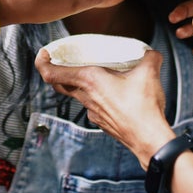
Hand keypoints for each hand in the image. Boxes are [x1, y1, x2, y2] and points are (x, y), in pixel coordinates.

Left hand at [35, 48, 173, 166]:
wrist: (148, 139)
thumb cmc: (142, 108)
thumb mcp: (149, 73)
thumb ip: (150, 57)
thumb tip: (151, 54)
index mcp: (89, 80)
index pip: (52, 74)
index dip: (42, 62)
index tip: (44, 54)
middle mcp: (86, 97)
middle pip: (60, 84)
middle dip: (57, 71)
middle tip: (63, 60)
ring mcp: (92, 112)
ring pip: (76, 95)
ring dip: (79, 84)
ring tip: (93, 74)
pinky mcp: (102, 122)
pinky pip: (92, 106)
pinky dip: (95, 97)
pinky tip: (110, 94)